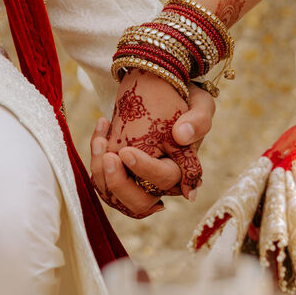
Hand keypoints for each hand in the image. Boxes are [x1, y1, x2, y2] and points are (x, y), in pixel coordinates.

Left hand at [90, 70, 214, 218]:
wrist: (163, 91)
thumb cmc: (187, 100)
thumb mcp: (200, 103)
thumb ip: (199, 120)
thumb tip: (182, 136)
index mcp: (181, 171)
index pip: (165, 180)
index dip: (145, 169)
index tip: (126, 152)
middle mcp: (159, 183)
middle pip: (139, 203)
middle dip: (119, 184)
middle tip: (109, 157)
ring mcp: (138, 181)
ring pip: (114, 196)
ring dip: (100, 171)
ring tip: (100, 139)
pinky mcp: (120, 172)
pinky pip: (102, 179)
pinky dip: (95, 158)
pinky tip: (101, 128)